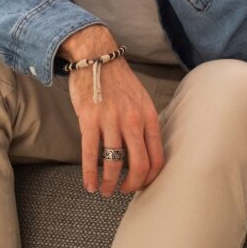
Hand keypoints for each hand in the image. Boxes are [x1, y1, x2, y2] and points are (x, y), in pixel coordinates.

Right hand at [60, 25, 164, 196]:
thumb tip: (142, 153)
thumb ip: (144, 124)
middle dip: (131, 185)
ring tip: (104, 190)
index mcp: (149, 116)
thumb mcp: (140, 100)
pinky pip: (91, 154)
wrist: (96, 56)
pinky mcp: (89, 119)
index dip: (150, 178)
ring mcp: (111, 120)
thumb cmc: (117, 80)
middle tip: (123, 191)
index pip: (157, 158)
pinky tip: (89, 184)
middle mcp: (133, 120)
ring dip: (109, 183)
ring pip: (114, 163)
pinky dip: (90, 174)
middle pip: (139, 165)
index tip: (140, 184)